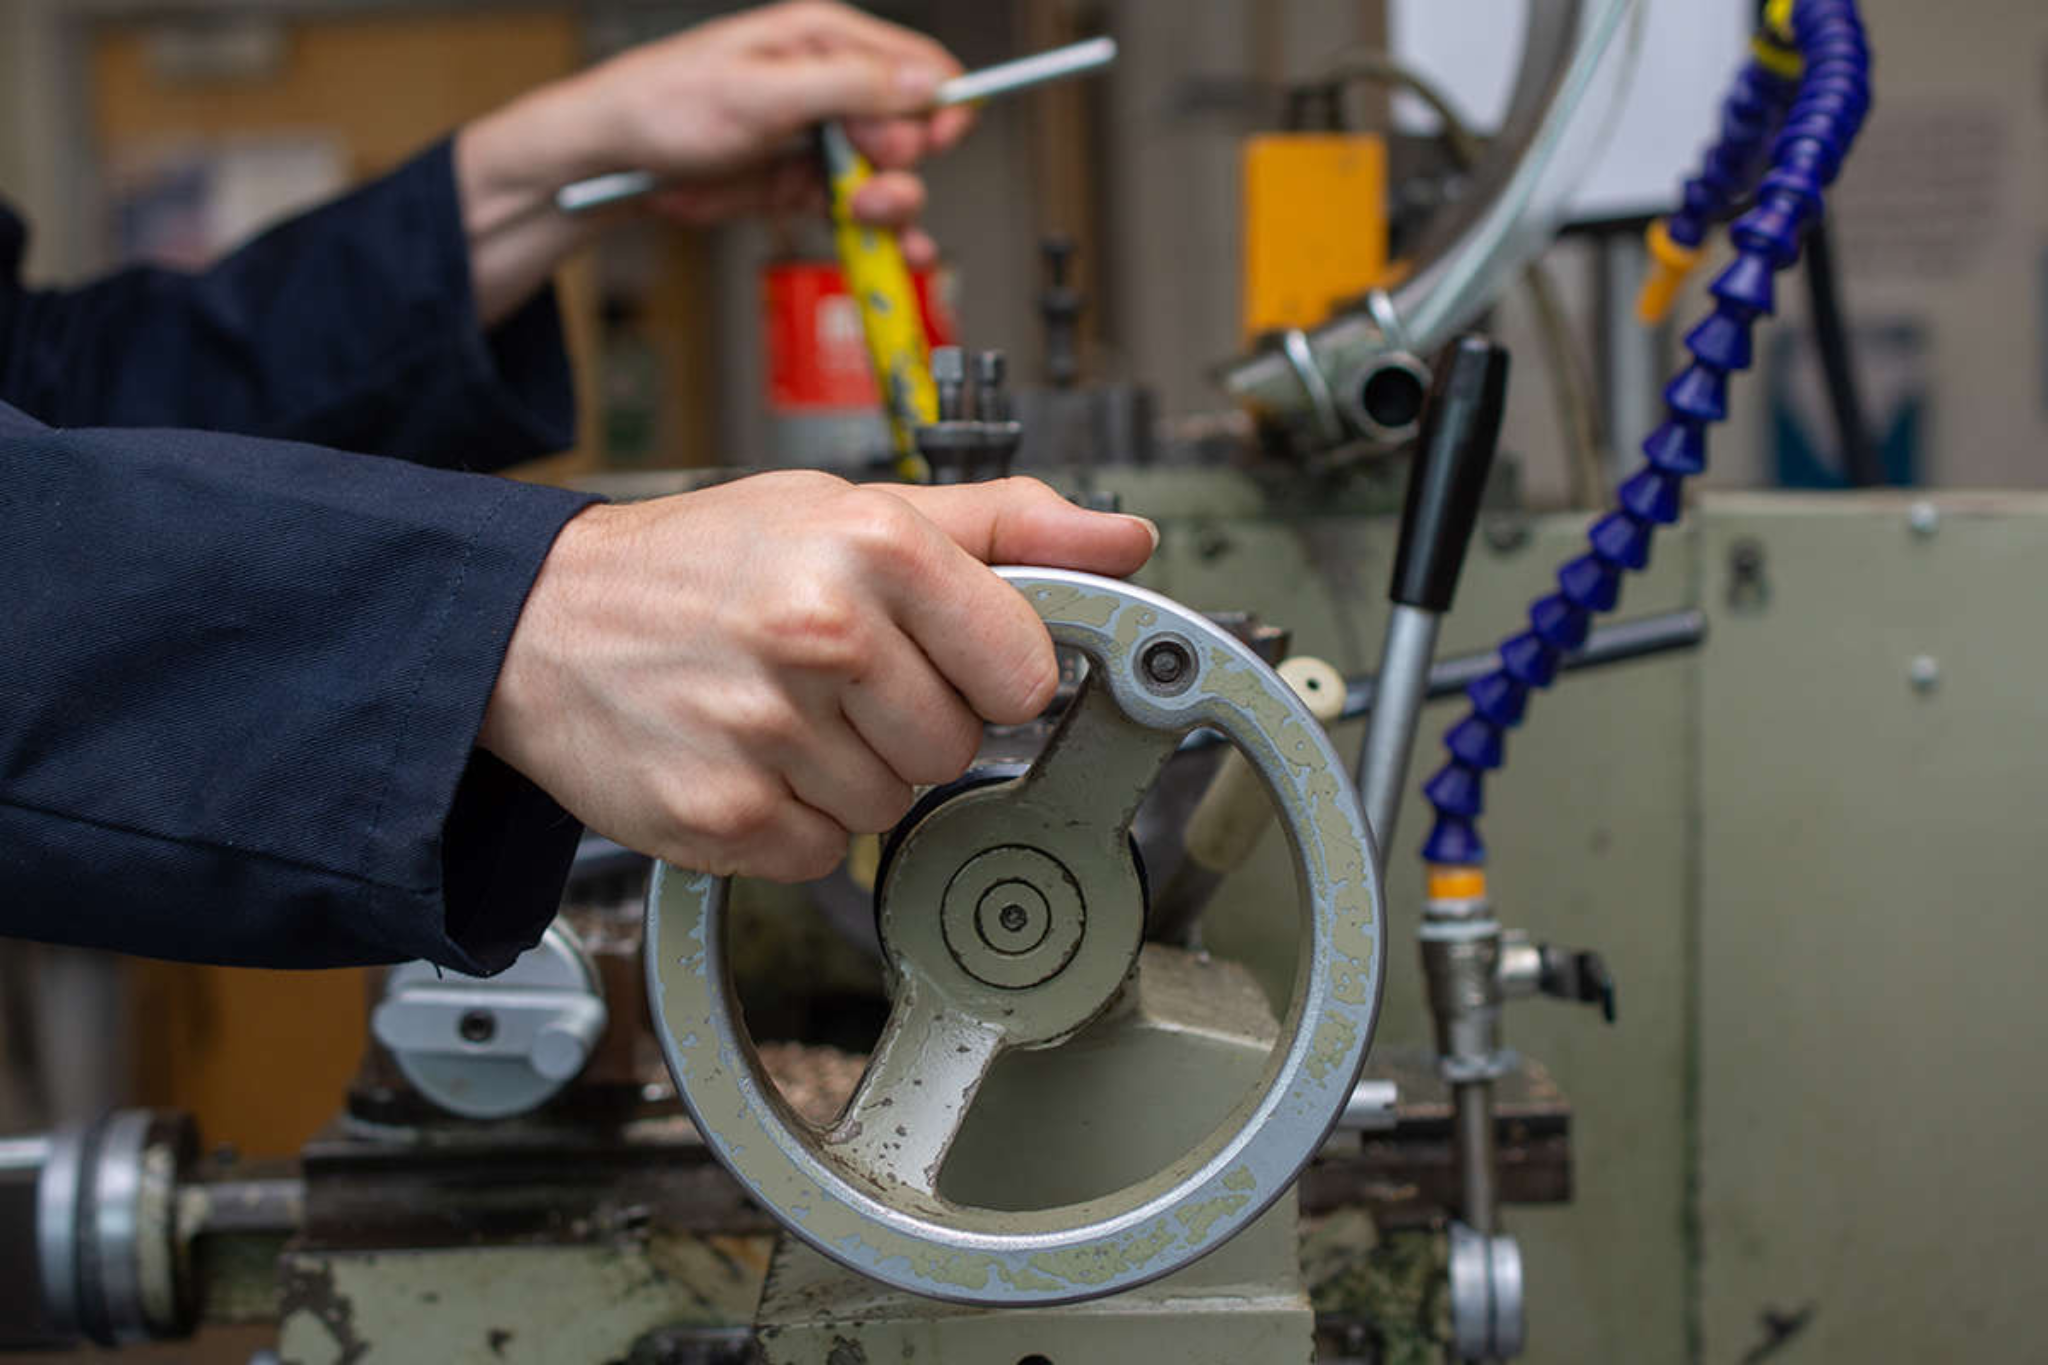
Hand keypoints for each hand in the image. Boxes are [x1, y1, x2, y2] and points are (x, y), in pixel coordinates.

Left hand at [457, 2, 968, 322]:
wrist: (616, 163)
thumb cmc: (664, 104)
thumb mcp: (761, 91)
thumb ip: (848, 86)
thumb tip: (922, 82)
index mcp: (825, 40)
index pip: (919, 68)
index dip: (936, 109)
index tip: (925, 144)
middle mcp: (832, 86)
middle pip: (914, 130)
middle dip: (902, 163)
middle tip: (866, 183)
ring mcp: (822, 140)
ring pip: (895, 177)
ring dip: (891, 205)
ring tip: (859, 213)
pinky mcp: (808, 185)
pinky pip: (864, 214)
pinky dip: (881, 237)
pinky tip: (894, 253)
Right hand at [479, 475, 1157, 881]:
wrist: (536, 624)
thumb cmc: (703, 562)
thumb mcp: (850, 508)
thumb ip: (1004, 525)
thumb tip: (1125, 540)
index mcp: (872, 547)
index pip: (1025, 669)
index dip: (987, 669)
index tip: (939, 652)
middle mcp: (822, 634)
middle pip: (960, 744)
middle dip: (911, 720)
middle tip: (833, 675)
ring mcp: (769, 733)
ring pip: (894, 806)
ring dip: (850, 772)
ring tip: (778, 710)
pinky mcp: (724, 817)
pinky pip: (824, 855)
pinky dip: (793, 822)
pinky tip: (746, 759)